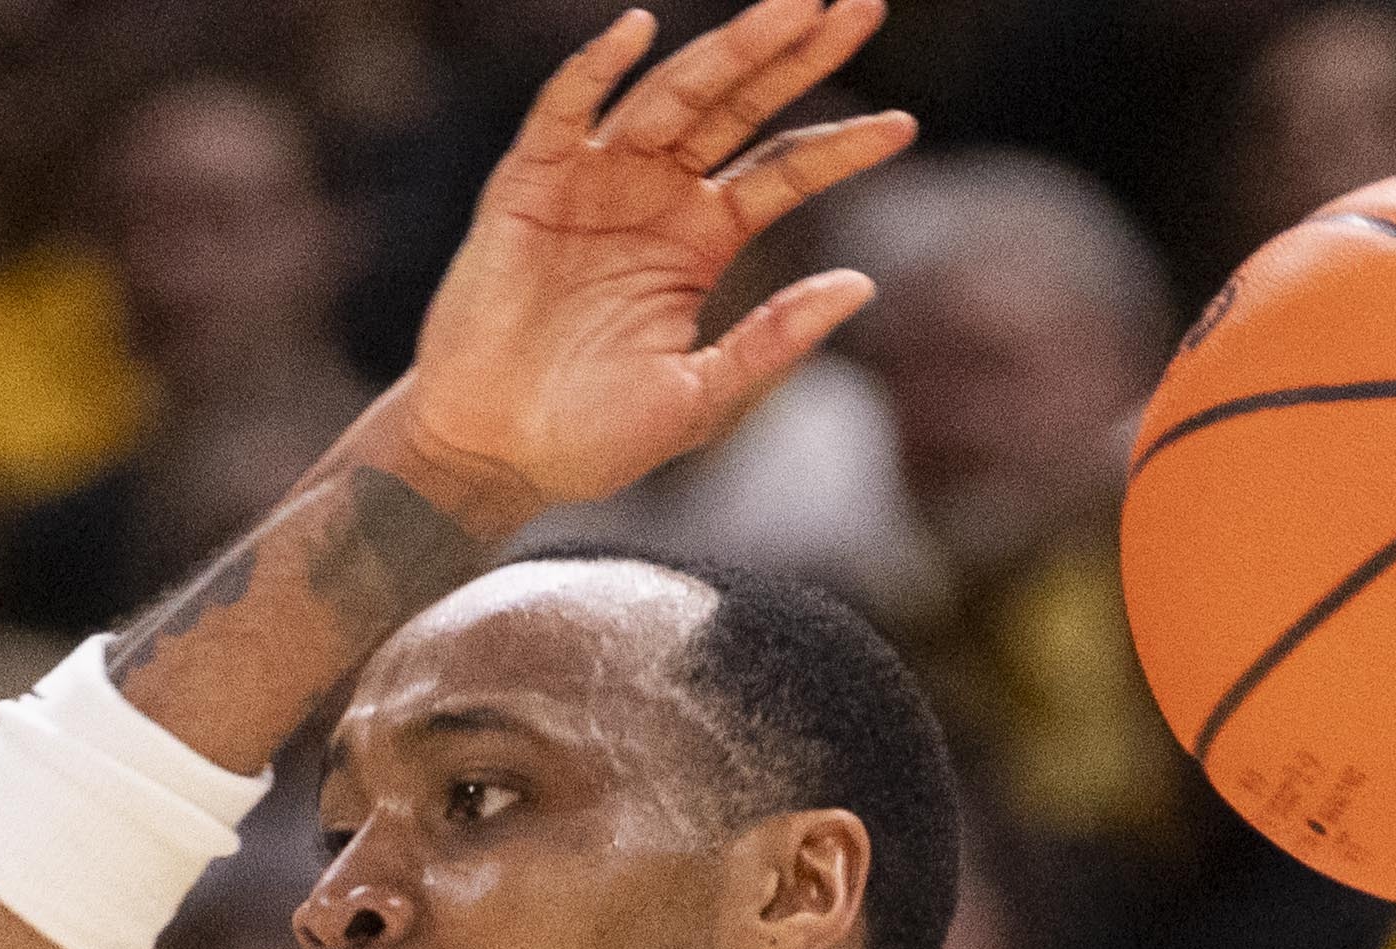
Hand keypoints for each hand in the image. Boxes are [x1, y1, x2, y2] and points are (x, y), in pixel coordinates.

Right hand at [398, 0, 917, 513]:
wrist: (491, 457)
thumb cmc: (590, 438)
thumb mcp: (702, 397)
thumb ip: (774, 340)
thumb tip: (861, 284)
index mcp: (700, 240)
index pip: (783, 171)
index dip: (841, 145)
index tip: (904, 128)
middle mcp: (653, 196)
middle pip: (738, 107)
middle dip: (796, 55)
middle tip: (861, 5)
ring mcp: (592, 182)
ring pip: (672, 94)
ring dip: (728, 50)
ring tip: (792, 7)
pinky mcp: (528, 184)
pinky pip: (564, 110)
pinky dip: (595, 68)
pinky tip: (638, 30)